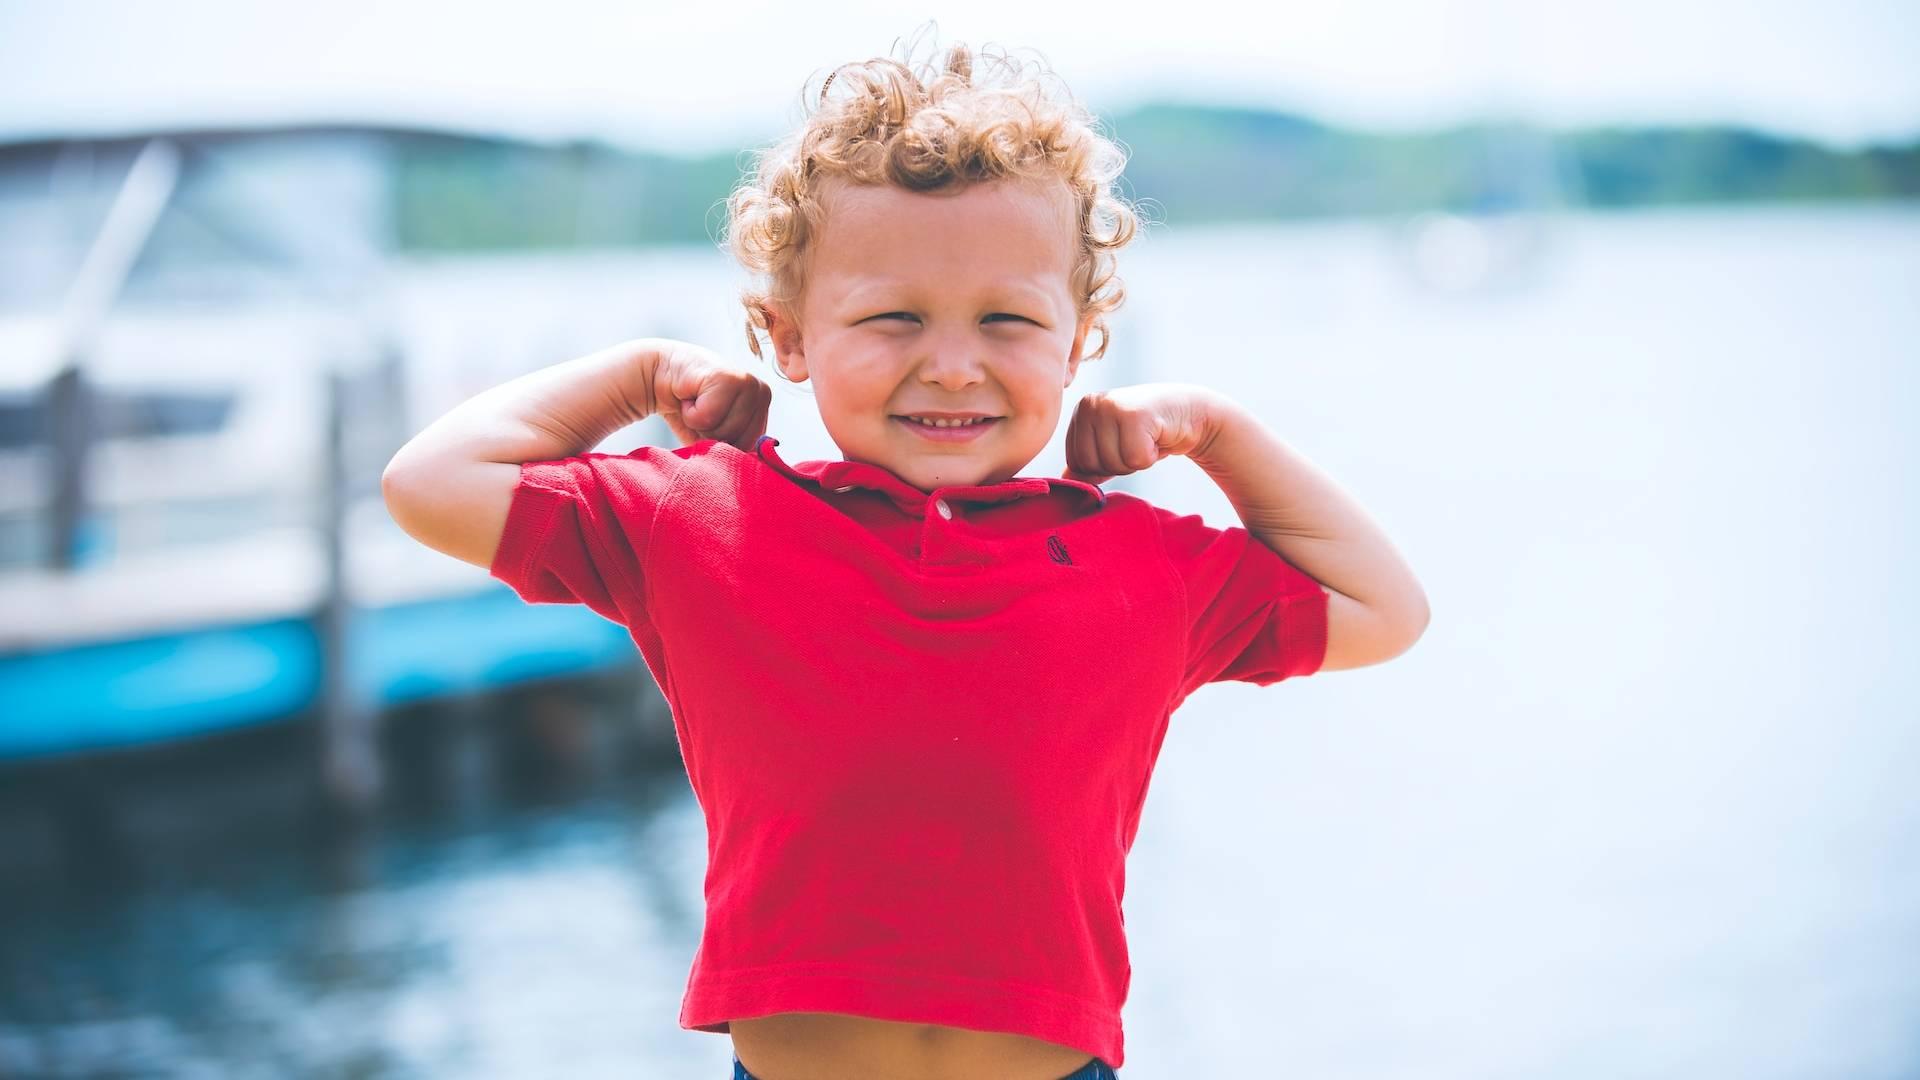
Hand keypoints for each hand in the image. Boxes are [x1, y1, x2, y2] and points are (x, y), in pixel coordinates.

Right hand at [652, 341, 771, 449]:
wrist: (658, 375)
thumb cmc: (688, 409)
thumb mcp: (714, 436)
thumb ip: (732, 452)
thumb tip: (740, 471)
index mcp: (763, 407)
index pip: (751, 449)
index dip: (723, 444)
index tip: (710, 421)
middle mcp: (762, 392)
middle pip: (741, 443)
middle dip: (711, 435)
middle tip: (700, 410)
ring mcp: (748, 383)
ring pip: (726, 431)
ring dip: (699, 423)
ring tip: (695, 402)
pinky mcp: (729, 378)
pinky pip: (709, 417)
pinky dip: (691, 413)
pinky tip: (689, 396)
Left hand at [1060, 383, 1224, 485]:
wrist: (1189, 413)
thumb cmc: (1147, 432)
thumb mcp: (1111, 446)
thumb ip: (1087, 463)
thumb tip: (1062, 482)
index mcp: (1081, 411)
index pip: (1076, 464)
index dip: (1103, 466)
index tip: (1123, 445)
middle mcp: (1091, 404)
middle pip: (1092, 466)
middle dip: (1119, 465)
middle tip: (1137, 442)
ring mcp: (1111, 407)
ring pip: (1114, 464)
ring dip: (1136, 460)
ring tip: (1147, 438)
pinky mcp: (1134, 415)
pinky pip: (1135, 459)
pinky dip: (1151, 456)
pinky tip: (1157, 437)